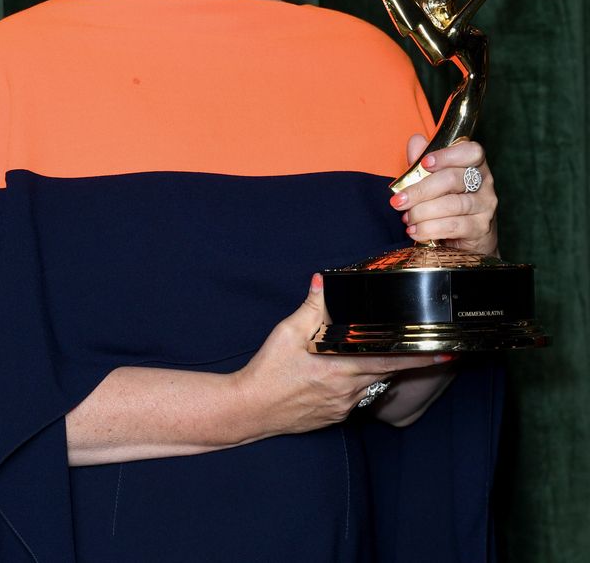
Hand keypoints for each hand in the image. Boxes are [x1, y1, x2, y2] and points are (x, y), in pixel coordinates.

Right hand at [233, 273, 452, 437]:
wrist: (250, 409)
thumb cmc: (268, 371)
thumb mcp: (287, 333)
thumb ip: (311, 307)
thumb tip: (324, 281)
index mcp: (341, 368)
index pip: (391, 360)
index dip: (421, 357)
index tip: (446, 351)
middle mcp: (348, 390)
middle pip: (390, 372)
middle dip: (414, 362)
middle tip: (438, 351)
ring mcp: (343, 405)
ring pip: (374, 384)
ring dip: (386, 370)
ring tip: (398, 354)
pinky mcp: (335, 415)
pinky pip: (359, 396)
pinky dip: (363, 382)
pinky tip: (354, 371)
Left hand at [390, 134, 497, 254]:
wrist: (463, 242)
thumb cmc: (445, 204)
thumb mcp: (430, 181)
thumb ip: (422, 162)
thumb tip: (416, 141)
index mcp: (474, 165)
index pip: (471, 151)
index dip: (447, 155)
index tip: (424, 163)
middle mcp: (484, 183)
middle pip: (453, 179)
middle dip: (420, 190)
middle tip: (398, 200)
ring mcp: (485, 206)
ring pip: (452, 204)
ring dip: (422, 212)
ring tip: (406, 218)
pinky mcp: (481, 228)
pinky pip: (453, 226)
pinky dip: (429, 229)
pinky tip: (415, 231)